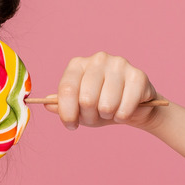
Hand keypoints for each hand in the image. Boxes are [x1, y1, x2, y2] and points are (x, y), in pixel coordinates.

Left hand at [45, 52, 161, 129]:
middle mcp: (98, 59)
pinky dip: (122, 117)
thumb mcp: (77, 108)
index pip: (66, 90)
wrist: (133, 106)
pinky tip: (124, 110)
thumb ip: (61, 106)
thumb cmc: (100, 105)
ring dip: (107, 116)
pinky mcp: (138, 76)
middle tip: (96, 116)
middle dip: (89, 116)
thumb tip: (46, 104)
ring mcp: (119, 64)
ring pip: (106, 105)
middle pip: (86, 99)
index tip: (71, 125)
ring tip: (111, 111)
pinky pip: (124, 108)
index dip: (67, 113)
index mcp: (77, 64)